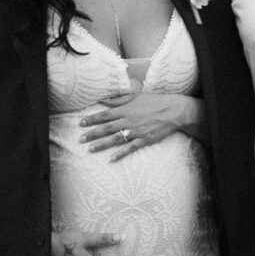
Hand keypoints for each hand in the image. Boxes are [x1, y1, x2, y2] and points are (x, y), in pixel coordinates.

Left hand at [80, 88, 202, 152]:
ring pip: (115, 139)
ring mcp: (136, 131)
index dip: (92, 119)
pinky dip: (120, 153)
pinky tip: (111, 159)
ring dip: (102, 144)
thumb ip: (118, 99)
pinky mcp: (144, 139)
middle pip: (107, 128)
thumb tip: (103, 100)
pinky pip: (130, 148)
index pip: (105, 114)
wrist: (173, 110)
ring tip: (90, 149)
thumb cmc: (155, 101)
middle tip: (80, 139)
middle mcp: (129, 120)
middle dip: (92, 133)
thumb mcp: (136, 96)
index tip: (81, 123)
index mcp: (126, 109)